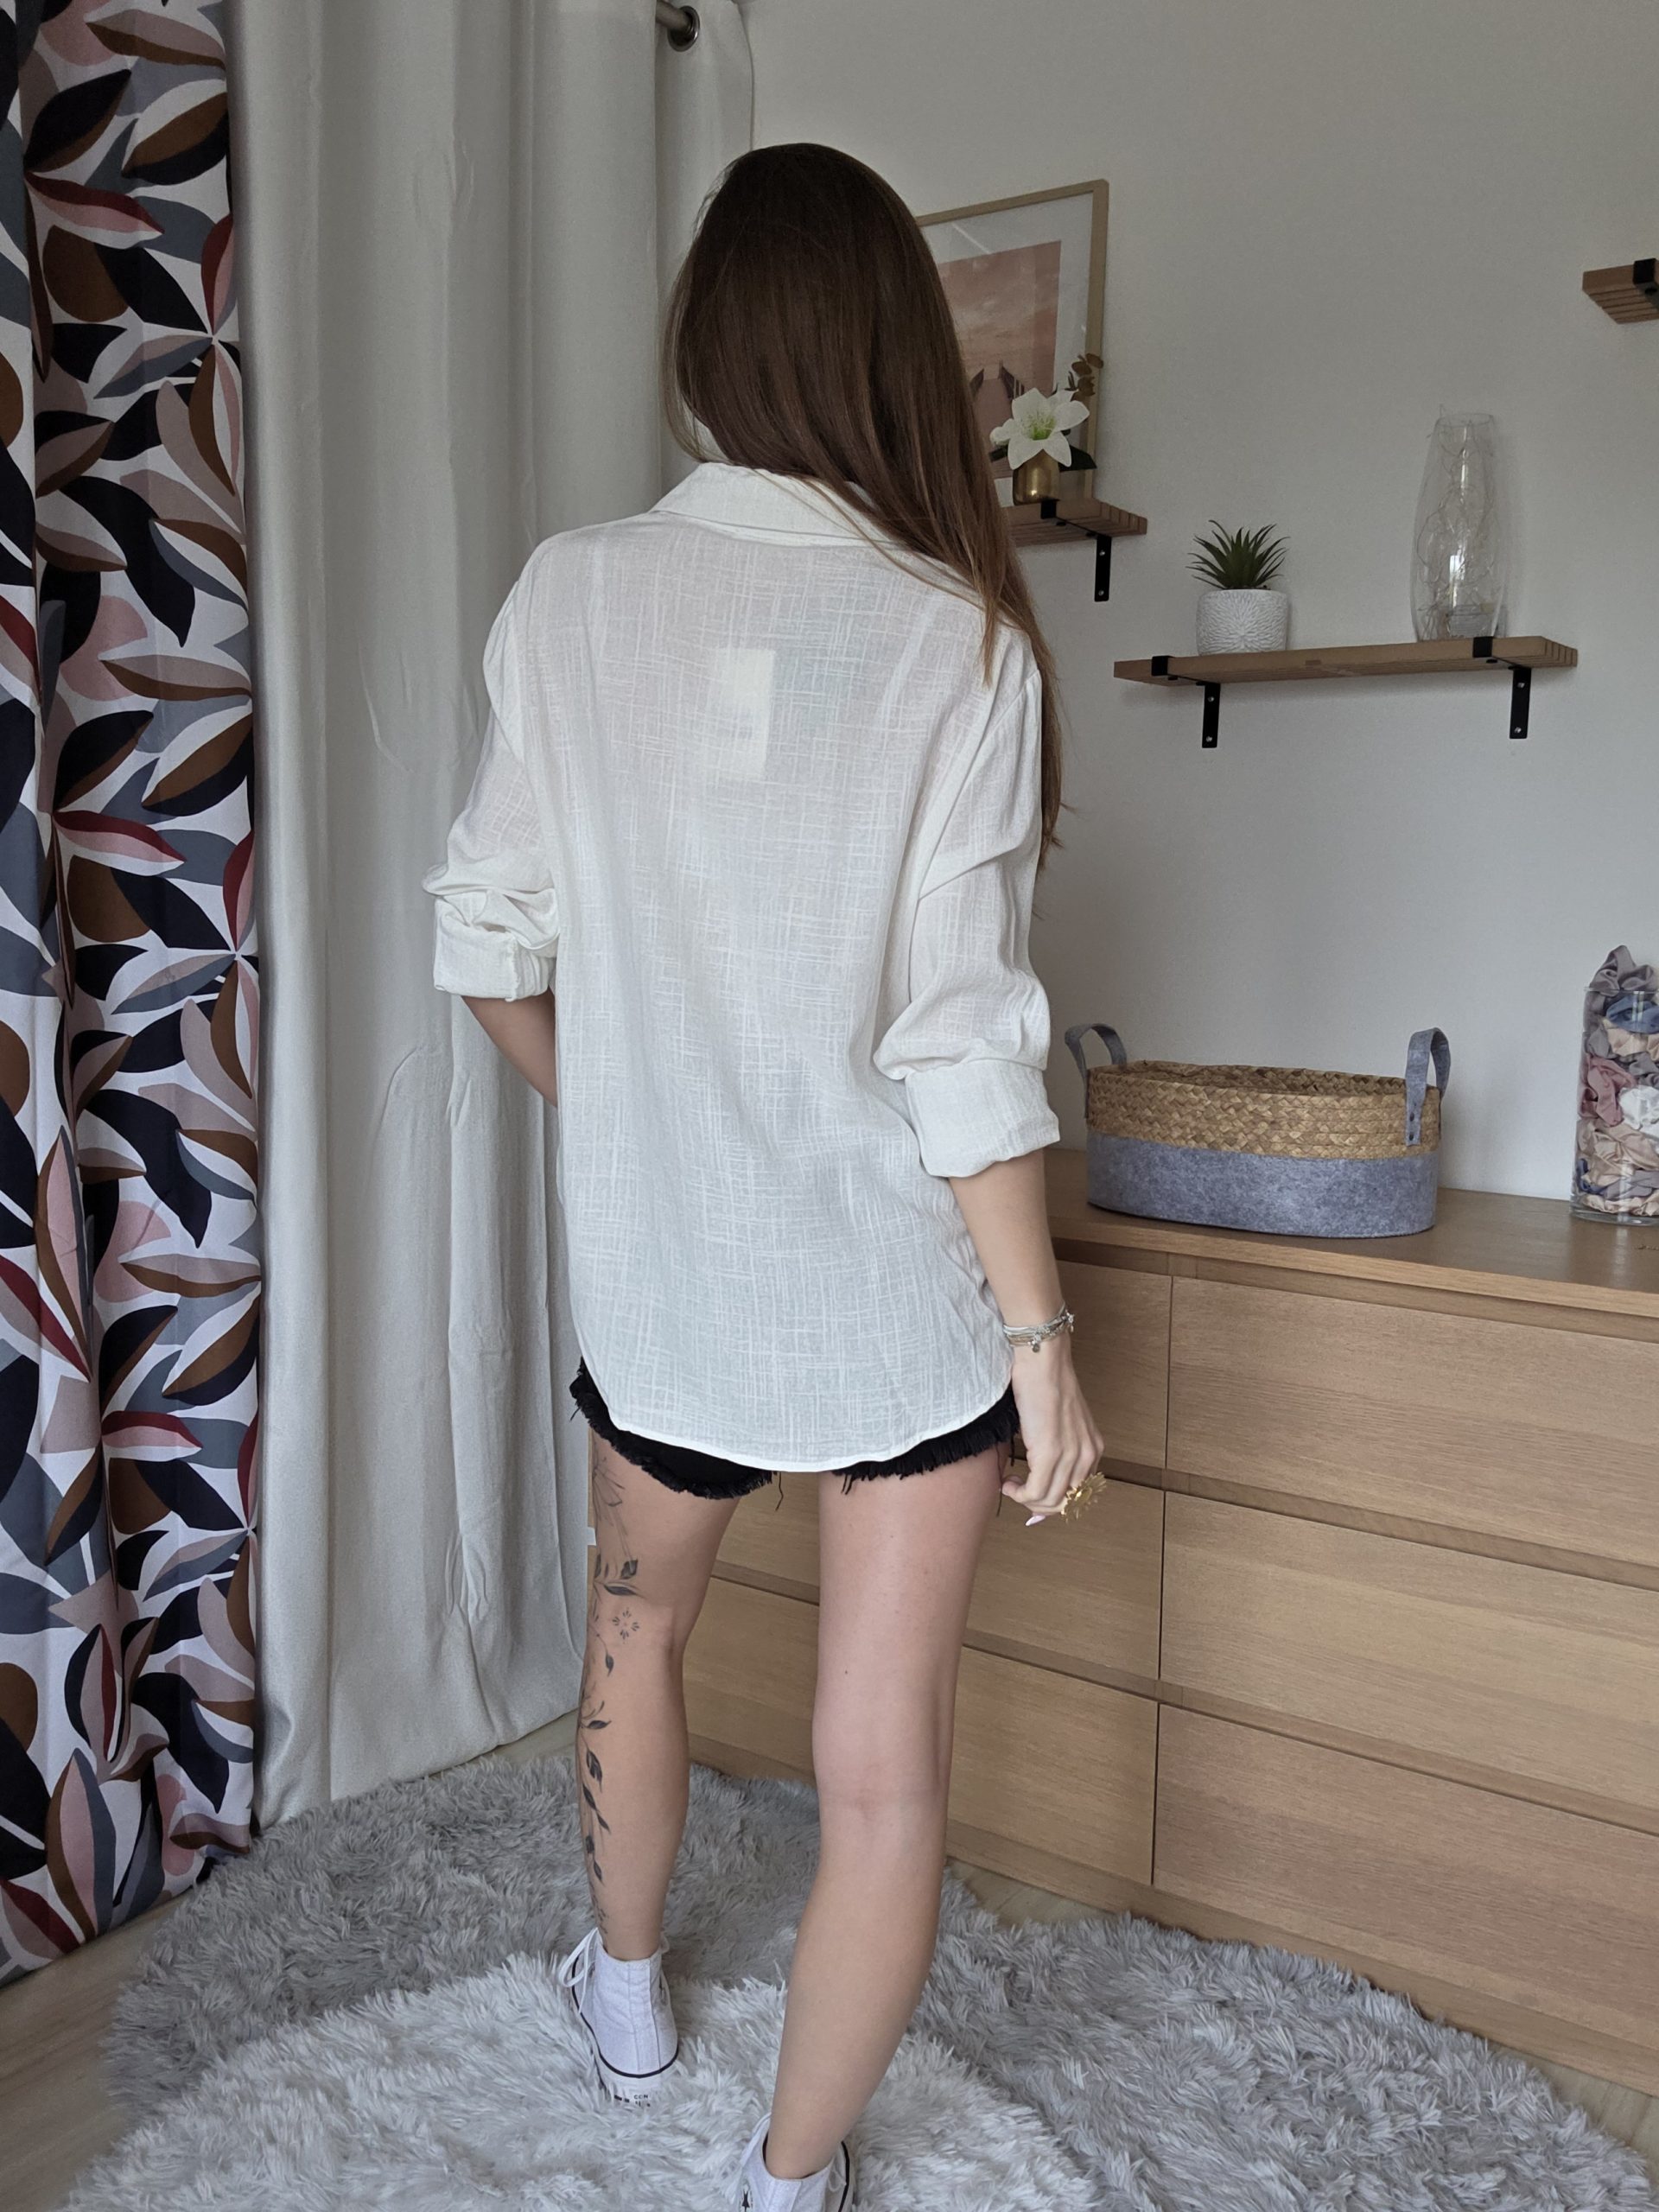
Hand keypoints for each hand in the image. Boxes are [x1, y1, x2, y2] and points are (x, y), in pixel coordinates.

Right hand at [1001, 1335, 1103, 1524]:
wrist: (1042, 1362)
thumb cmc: (1044, 1384)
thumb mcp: (1060, 1422)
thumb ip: (1058, 1447)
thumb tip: (1036, 1475)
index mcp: (1092, 1449)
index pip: (1078, 1494)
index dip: (1053, 1504)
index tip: (1031, 1500)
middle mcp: (1087, 1456)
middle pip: (1065, 1503)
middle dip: (1037, 1506)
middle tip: (1018, 1492)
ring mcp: (1071, 1456)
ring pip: (1049, 1501)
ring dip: (1025, 1500)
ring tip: (1011, 1484)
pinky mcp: (1050, 1453)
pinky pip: (1035, 1492)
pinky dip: (1018, 1493)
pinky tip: (1008, 1481)